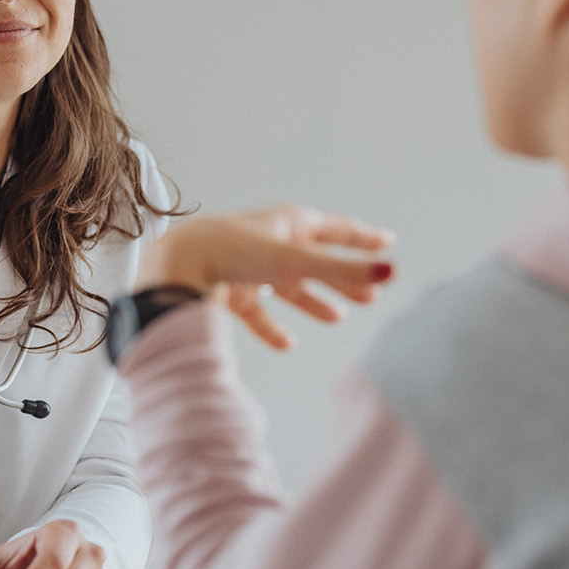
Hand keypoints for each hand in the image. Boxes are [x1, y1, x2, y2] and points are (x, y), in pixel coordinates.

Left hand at [136, 205, 394, 348]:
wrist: (175, 266)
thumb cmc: (232, 253)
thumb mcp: (294, 261)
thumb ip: (343, 271)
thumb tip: (392, 272)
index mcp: (288, 223)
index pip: (336, 229)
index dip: (363, 238)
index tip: (387, 244)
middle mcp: (268, 241)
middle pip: (315, 260)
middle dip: (343, 277)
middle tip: (371, 296)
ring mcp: (246, 266)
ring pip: (287, 285)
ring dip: (312, 300)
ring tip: (336, 317)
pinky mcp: (226, 291)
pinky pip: (256, 311)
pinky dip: (272, 327)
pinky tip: (285, 345)